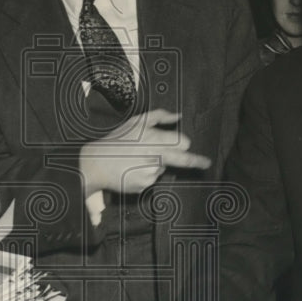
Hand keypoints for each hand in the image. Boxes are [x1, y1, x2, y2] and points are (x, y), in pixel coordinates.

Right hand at [80, 109, 211, 196]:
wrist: (95, 163)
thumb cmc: (116, 140)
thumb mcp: (136, 122)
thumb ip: (160, 116)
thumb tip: (179, 115)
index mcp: (154, 138)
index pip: (183, 142)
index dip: (183, 142)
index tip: (186, 145)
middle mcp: (155, 156)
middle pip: (185, 159)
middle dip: (198, 161)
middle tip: (206, 163)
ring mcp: (150, 172)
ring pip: (163, 168)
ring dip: (155, 165)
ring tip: (136, 160)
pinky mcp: (144, 185)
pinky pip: (152, 179)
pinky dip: (145, 175)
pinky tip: (132, 170)